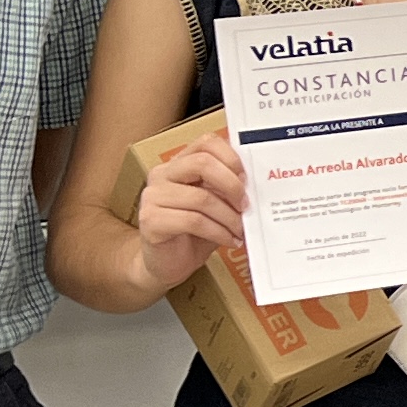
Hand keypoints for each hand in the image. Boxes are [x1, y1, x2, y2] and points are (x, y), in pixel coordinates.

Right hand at [129, 134, 246, 292]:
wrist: (166, 264)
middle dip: (231, 185)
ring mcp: (152, 197)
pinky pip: (193, 221)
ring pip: (201, 198)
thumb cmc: (193, 232)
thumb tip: (255, 182)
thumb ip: (227, 189)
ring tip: (241, 230)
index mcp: (178, 164)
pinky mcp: (151, 221)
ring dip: (229, 217)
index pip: (206, 143)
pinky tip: (229, 240)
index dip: (231, 157)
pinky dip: (218, 232)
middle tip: (246, 205)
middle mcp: (162, 175)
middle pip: (202, 163)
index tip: (247, 178)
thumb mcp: (214, 204)